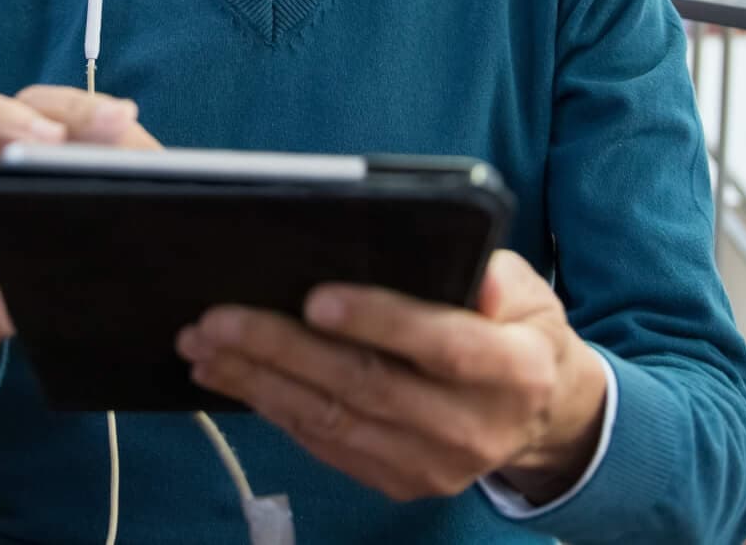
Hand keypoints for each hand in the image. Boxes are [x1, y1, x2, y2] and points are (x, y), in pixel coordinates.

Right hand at [0, 83, 158, 400]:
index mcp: (22, 144)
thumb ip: (109, 200)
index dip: (84, 106)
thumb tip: (163, 181)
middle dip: (39, 102)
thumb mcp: (76, 238)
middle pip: (14, 86)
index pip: (49, 102)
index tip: (125, 119)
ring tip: (35, 145)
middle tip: (73, 132)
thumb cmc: (26, 274)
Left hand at [175, 250, 606, 503]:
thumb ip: (495, 274)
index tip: (315, 297)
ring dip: (258, 381)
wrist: (541, 417)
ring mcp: (434, 465)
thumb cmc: (518, 332)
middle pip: (367, 387)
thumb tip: (458, 264)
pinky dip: (272, 408)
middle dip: (283, 349)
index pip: (443, 347)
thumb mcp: (528, 291)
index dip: (380, 321)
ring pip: (332, 420)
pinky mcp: (401, 481)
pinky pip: (325, 444)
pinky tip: (232, 376)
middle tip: (219, 317)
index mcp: (515, 371)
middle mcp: (474, 427)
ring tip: (204, 343)